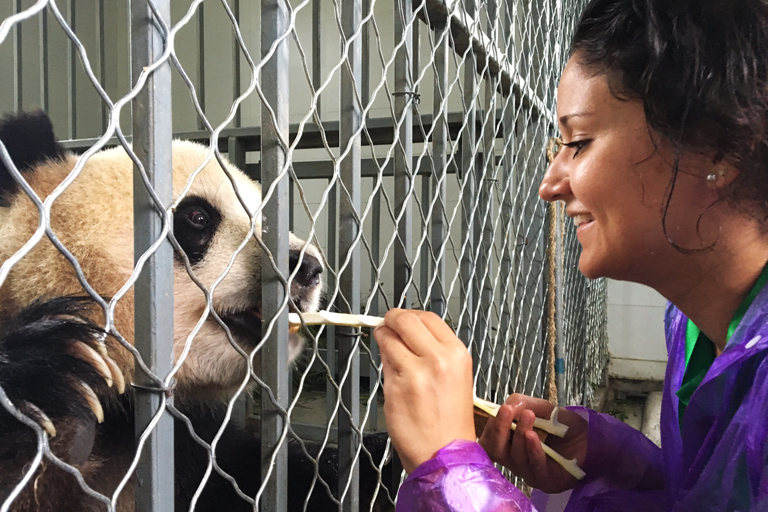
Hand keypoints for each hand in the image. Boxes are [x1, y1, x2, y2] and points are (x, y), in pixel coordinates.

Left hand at [374, 309, 475, 473]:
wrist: (445, 454)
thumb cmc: (450, 420)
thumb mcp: (455, 375)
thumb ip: (433, 350)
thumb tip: (407, 330)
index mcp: (456, 354)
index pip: (427, 317)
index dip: (410, 315)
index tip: (402, 320)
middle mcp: (437, 359)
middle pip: (405, 320)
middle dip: (391, 320)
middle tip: (386, 325)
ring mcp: (414, 373)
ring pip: (388, 339)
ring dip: (383, 340)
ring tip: (389, 352)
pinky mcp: (395, 387)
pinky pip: (383, 364)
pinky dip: (384, 366)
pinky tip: (395, 378)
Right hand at [478, 394, 587, 492]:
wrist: (592, 440)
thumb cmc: (564, 426)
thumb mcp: (541, 408)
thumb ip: (522, 403)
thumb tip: (506, 406)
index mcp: (510, 443)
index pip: (489, 438)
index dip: (491, 426)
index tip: (500, 409)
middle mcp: (515, 459)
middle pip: (495, 450)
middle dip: (498, 429)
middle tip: (505, 411)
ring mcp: (529, 472)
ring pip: (515, 457)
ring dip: (519, 434)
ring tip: (528, 415)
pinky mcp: (545, 481)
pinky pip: (534, 466)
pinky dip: (532, 450)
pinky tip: (533, 436)